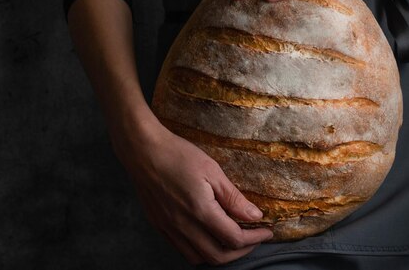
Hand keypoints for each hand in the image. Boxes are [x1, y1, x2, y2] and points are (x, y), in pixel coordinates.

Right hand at [110, 116, 272, 265]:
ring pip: (198, 258)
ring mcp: (169, 228)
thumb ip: (233, 197)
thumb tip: (255, 216)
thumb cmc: (178, 155)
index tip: (266, 231)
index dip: (254, 239)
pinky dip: (200, 249)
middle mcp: (183, 226)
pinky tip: (208, 235)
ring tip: (233, 240)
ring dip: (220, 254)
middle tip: (254, 239)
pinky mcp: (159, 225)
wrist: (143, 151)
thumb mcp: (212, 171)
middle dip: (241, 251)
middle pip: (217, 256)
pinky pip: (183, 249)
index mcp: (200, 211)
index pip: (233, 239)